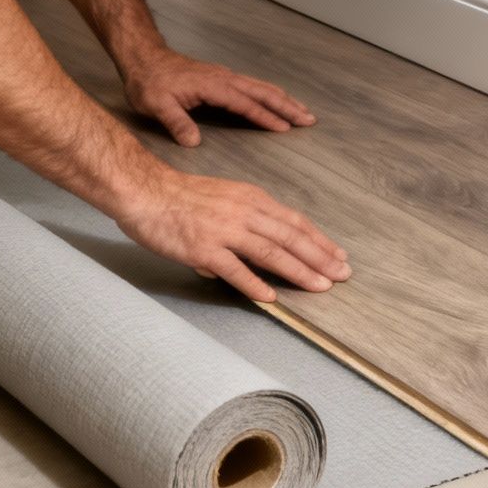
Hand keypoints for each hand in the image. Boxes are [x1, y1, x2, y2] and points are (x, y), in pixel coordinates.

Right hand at [115, 165, 350, 303]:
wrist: (144, 191)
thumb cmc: (179, 196)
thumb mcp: (222, 198)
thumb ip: (242, 222)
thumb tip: (252, 253)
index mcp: (251, 198)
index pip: (294, 221)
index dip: (319, 240)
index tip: (339, 255)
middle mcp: (244, 212)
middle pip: (291, 237)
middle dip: (321, 257)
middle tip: (343, 274)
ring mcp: (224, 230)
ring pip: (272, 252)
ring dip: (300, 271)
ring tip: (321, 286)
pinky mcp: (204, 248)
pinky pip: (235, 270)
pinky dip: (255, 284)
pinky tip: (271, 297)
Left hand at [123, 47, 315, 144]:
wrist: (144, 57)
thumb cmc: (149, 81)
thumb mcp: (156, 104)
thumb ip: (176, 122)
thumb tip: (193, 142)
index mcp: (213, 86)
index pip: (245, 104)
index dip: (264, 117)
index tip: (284, 129)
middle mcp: (224, 79)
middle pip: (263, 92)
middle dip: (288, 106)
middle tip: (309, 120)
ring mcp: (225, 77)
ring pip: (262, 87)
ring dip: (284, 100)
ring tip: (303, 112)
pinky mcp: (223, 79)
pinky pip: (254, 86)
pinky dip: (271, 95)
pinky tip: (278, 101)